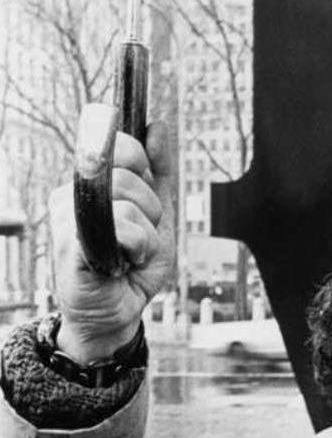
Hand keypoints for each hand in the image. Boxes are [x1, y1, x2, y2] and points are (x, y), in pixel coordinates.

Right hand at [50, 120, 173, 362]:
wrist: (116, 313)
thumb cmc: (132, 265)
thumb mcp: (156, 214)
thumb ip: (159, 171)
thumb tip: (157, 125)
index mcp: (89, 182)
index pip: (122, 145)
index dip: (143, 169)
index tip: (144, 203)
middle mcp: (70, 194)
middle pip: (129, 177)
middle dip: (150, 212)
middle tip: (137, 240)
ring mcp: (67, 219)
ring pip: (129, 205)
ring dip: (147, 238)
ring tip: (130, 255)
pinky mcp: (72, 246)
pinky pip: (122, 230)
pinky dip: (138, 249)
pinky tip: (124, 264)